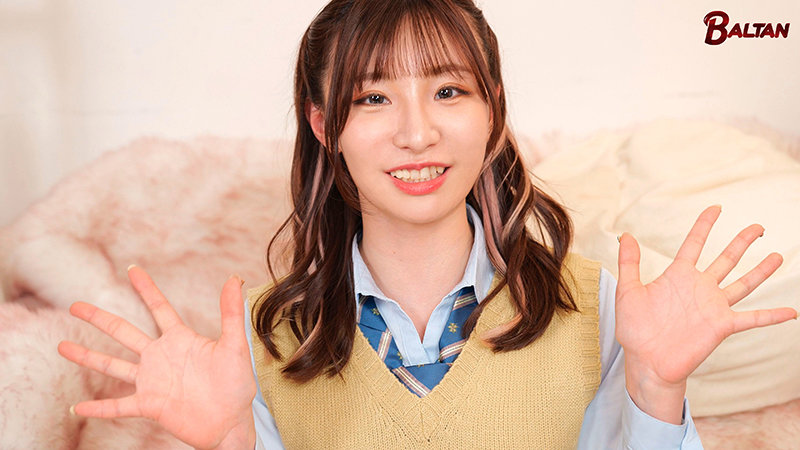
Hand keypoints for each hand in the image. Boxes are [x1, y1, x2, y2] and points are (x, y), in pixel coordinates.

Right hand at [58, 266, 256, 448]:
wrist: (232, 422)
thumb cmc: (236, 385)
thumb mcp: (234, 346)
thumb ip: (230, 313)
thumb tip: (235, 278)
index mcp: (180, 340)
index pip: (158, 308)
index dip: (146, 288)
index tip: (132, 268)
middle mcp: (161, 357)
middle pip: (124, 332)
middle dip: (99, 318)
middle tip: (76, 306)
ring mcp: (152, 381)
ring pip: (112, 365)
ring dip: (88, 357)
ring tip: (62, 347)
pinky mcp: (150, 405)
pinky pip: (118, 406)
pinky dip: (98, 408)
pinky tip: (77, 408)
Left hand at [615, 205, 796, 423]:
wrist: (646, 361)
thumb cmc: (635, 330)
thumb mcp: (628, 291)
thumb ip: (629, 262)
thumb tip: (626, 235)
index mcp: (677, 276)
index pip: (694, 244)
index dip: (705, 225)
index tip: (716, 208)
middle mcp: (699, 288)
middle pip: (725, 259)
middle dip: (741, 242)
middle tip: (758, 227)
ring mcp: (712, 306)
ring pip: (743, 283)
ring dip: (760, 271)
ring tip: (777, 255)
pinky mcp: (721, 326)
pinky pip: (751, 318)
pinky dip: (771, 315)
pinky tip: (790, 311)